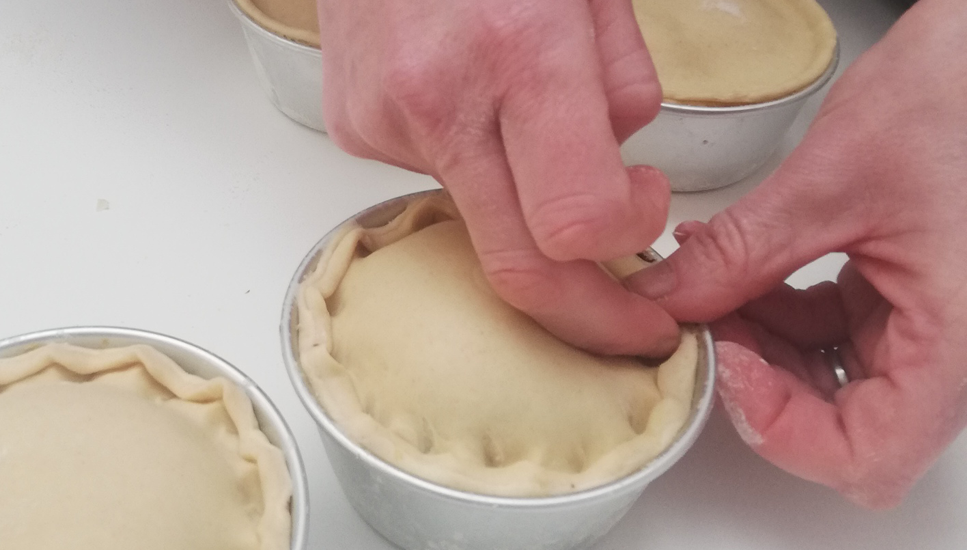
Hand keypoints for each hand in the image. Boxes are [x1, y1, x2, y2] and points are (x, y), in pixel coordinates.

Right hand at [318, 0, 679, 356]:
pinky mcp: (355, 130)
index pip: (576, 223)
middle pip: (516, 270)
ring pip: (478, 214)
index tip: (646, 212)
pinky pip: (434, 174)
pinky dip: (471, 154)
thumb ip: (619, 78)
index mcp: (518, 51)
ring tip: (514, 95)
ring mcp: (385, 122)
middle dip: (585, 315)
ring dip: (521, 193)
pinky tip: (464, 87)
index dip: (627, 242)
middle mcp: (439, 100)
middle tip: (627, 321)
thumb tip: (617, 156)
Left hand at [626, 0, 966, 507]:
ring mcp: (928, 323)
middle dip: (759, 380)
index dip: (782, 429)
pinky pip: (832, 330)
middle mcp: (950, 345)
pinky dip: (776, 309)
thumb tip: (665, 300)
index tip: (725, 364)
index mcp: (956, 337)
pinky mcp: (906, 293)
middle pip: (844, 424)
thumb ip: (743, 253)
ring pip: (830, 379)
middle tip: (702, 321)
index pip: (866, 453)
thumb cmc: (956, 94)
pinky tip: (734, 264)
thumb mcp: (831, 181)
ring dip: (759, 342)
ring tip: (708, 281)